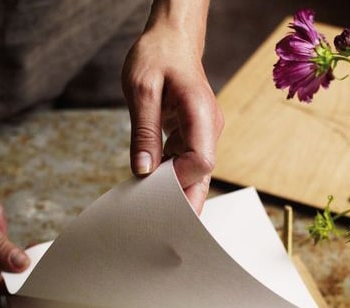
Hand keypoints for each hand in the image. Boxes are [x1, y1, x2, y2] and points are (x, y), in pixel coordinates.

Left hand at [121, 0, 222, 213]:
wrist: (170, 38)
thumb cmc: (157, 55)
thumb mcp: (141, 89)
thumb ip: (143, 132)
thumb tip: (144, 171)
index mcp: (202, 114)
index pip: (202, 161)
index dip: (180, 178)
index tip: (154, 183)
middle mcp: (208, 128)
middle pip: (202, 175)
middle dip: (186, 201)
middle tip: (166, 228)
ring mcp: (202, 133)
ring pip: (194, 173)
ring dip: (175, 190)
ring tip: (153, 210)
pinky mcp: (192, 135)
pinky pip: (184, 163)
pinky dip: (169, 176)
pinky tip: (152, 187)